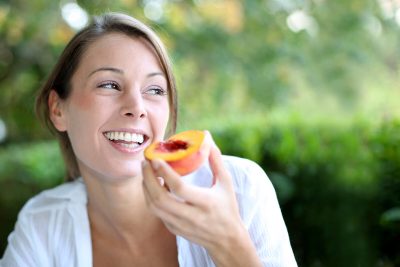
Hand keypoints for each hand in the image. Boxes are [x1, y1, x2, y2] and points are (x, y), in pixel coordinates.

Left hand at [142, 133, 261, 266]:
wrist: (227, 240)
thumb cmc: (227, 208)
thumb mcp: (226, 183)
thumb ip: (215, 160)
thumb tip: (207, 137)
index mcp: (205, 203)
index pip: (179, 188)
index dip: (165, 172)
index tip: (155, 158)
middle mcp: (191, 216)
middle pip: (160, 199)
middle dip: (148, 178)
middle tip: (145, 162)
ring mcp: (181, 225)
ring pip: (154, 207)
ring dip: (146, 188)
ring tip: (146, 171)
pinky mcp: (174, 229)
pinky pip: (157, 212)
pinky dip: (151, 197)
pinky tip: (153, 185)